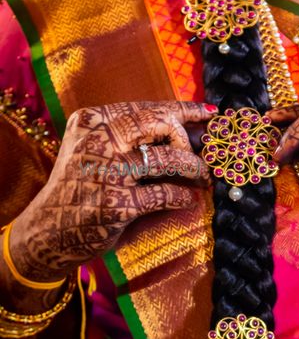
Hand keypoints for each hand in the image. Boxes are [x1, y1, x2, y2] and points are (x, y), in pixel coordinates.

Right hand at [9, 100, 212, 286]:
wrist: (47, 231)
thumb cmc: (81, 186)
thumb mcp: (96, 150)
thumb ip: (135, 136)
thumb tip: (194, 128)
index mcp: (92, 121)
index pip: (148, 108)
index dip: (185, 110)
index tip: (211, 114)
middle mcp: (97, 142)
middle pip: (162, 125)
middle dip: (188, 140)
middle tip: (201, 155)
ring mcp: (106, 174)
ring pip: (170, 160)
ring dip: (195, 169)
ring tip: (202, 177)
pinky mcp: (116, 205)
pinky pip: (166, 193)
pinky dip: (183, 196)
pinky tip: (187, 198)